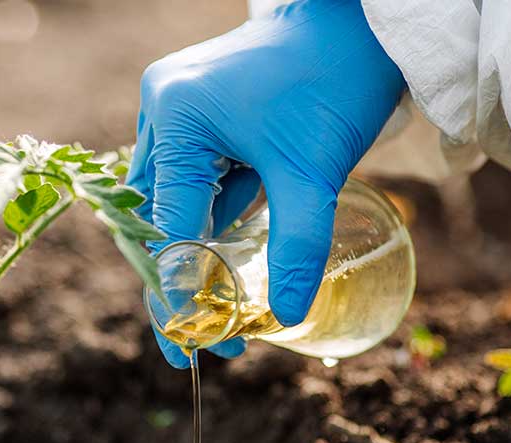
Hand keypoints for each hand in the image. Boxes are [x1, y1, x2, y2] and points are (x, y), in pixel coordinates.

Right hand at [130, 0, 404, 367]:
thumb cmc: (334, 81)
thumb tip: (287, 316)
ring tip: (226, 305)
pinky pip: (190, 180)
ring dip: (198, 249)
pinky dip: (212, 217)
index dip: (183, 289)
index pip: (168, 224)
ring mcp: (172, 108)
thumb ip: (296, 246)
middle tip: (206, 341)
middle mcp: (160, 109)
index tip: (201, 342)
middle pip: (156, 217)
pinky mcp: (192, 111)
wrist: (355, 24)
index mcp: (178, 116)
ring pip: (171, 202)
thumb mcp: (313, 173)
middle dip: (183, 280)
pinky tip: (235, 250)